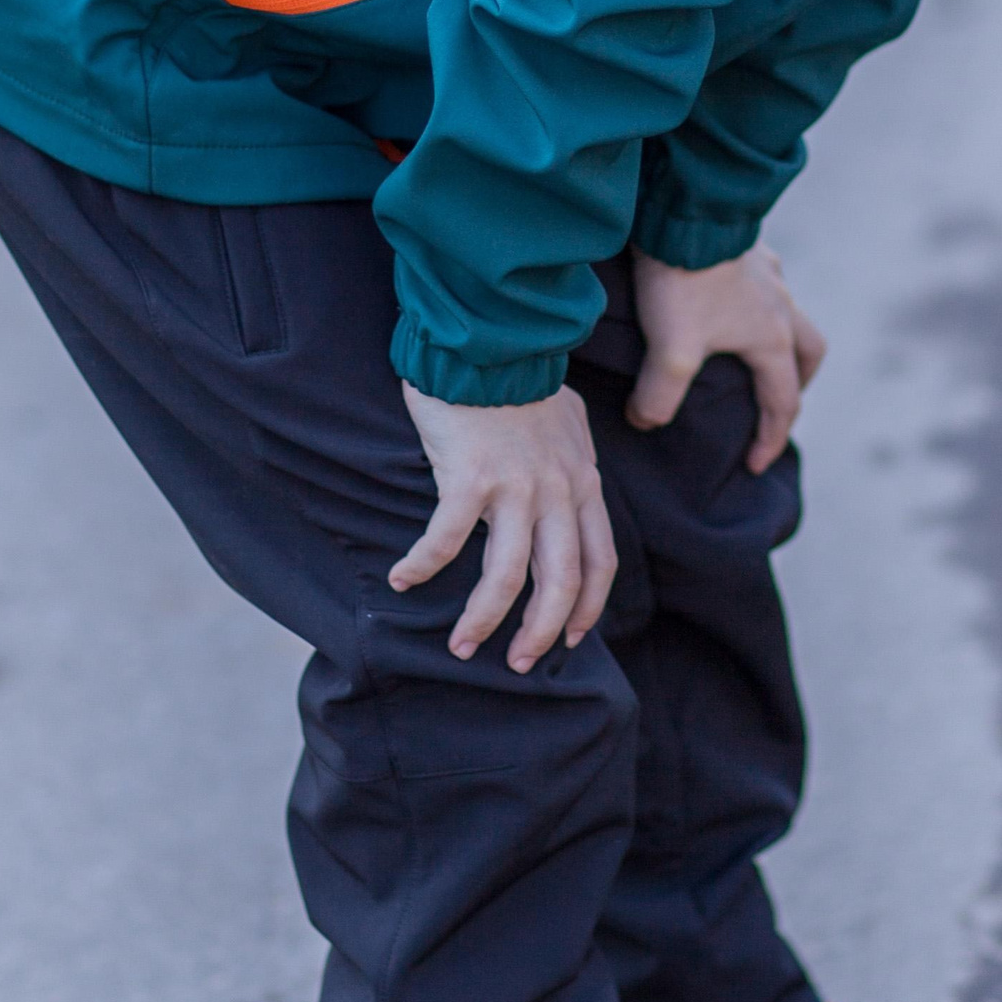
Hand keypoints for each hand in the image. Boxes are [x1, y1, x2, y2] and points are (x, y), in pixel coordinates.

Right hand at [392, 384, 617, 672]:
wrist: (488, 338)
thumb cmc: (519, 378)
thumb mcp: (568, 423)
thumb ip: (571, 460)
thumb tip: (574, 480)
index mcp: (583, 483)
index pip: (599, 562)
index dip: (586, 608)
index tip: (570, 638)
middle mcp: (557, 491)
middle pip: (560, 582)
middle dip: (539, 634)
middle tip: (515, 663)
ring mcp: (516, 486)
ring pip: (507, 576)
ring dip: (483, 619)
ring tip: (462, 646)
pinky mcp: (469, 476)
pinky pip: (447, 539)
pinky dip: (423, 566)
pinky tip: (402, 581)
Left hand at [627, 244, 826, 472]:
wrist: (683, 212)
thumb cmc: (683, 282)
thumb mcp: (671, 350)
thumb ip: (660, 397)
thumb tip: (646, 421)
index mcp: (772, 339)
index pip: (783, 401)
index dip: (770, 439)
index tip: (754, 465)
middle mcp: (781, 306)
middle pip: (808, 354)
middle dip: (797, 385)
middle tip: (775, 403)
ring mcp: (768, 275)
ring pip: (791, 315)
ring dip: (782, 341)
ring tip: (755, 353)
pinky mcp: (749, 249)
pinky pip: (766, 283)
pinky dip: (758, 302)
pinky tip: (729, 299)